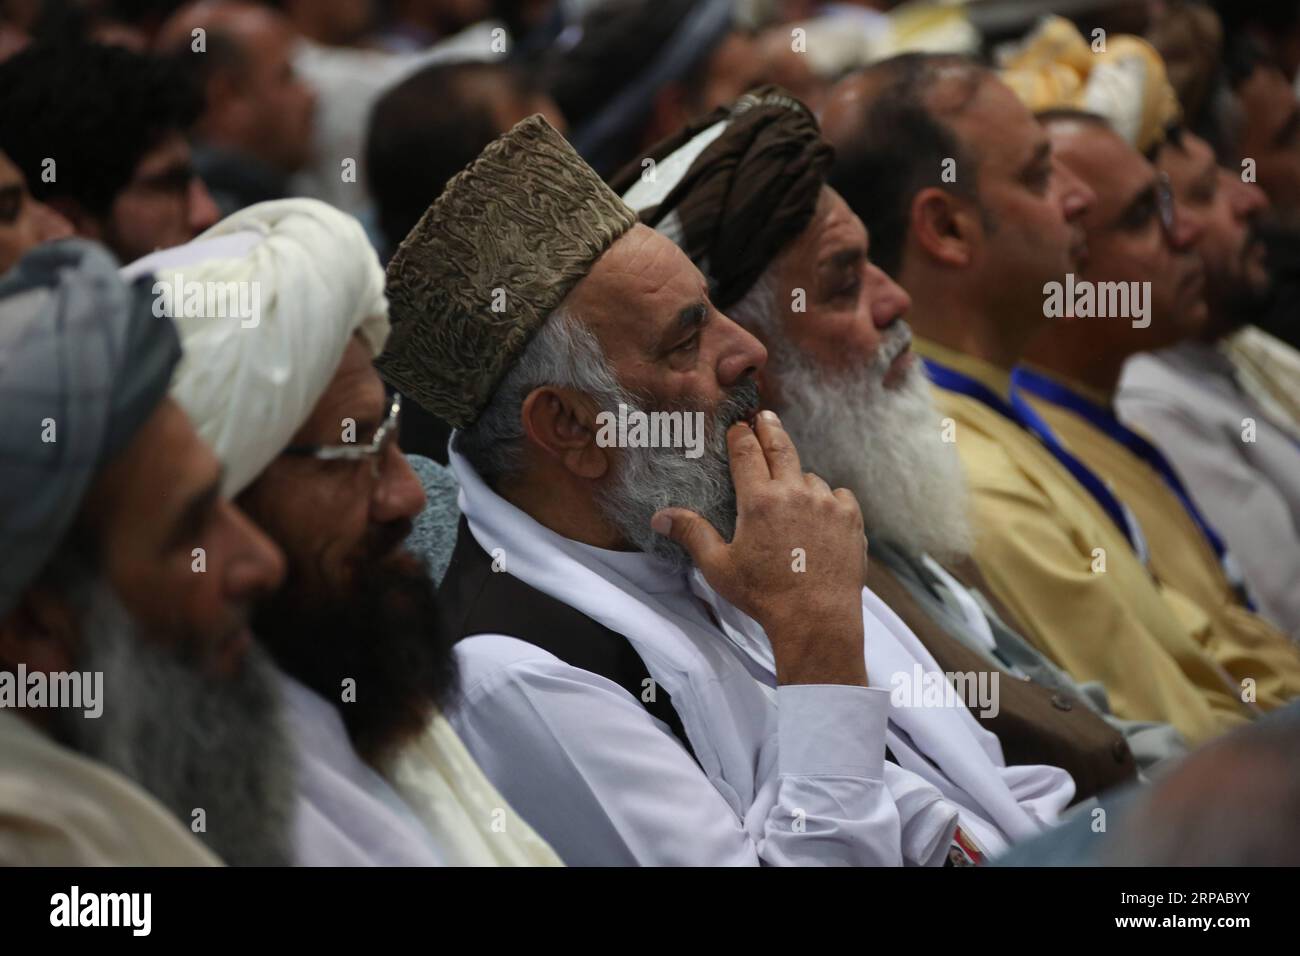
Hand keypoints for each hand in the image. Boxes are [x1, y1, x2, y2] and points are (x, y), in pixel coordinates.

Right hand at [651, 410, 867, 685]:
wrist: (817, 619)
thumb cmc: (763, 595)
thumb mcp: (718, 566)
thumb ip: (692, 533)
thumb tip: (660, 517)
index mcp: (759, 500)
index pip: (747, 451)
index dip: (741, 434)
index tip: (738, 425)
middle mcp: (794, 492)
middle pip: (781, 447)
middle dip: (770, 428)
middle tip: (765, 416)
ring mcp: (826, 503)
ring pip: (809, 477)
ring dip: (798, 480)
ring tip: (791, 496)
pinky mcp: (850, 518)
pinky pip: (836, 496)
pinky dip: (826, 500)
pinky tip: (819, 516)